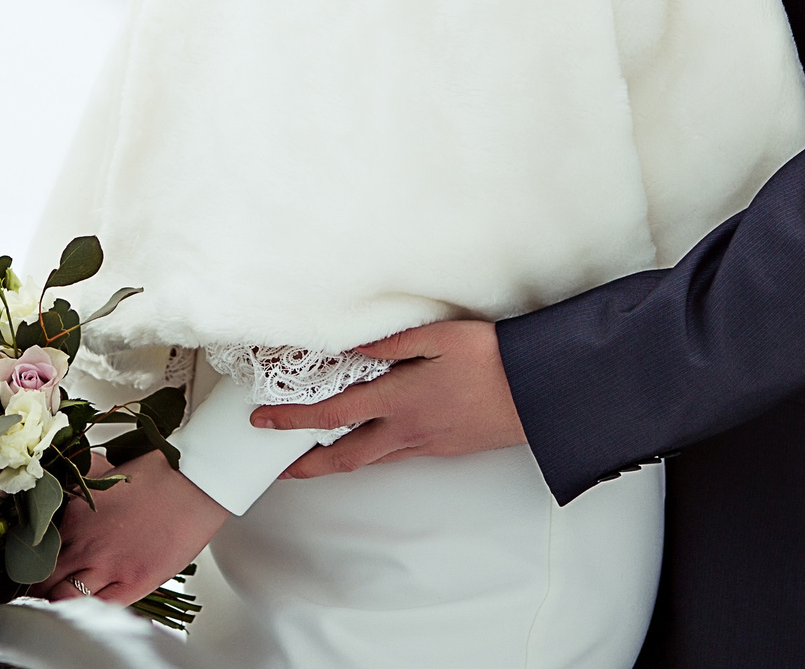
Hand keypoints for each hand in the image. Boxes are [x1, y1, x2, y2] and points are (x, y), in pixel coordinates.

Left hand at [33, 449, 229, 604]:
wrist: (192, 483)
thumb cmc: (155, 475)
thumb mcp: (104, 474)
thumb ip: (79, 488)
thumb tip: (64, 484)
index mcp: (74, 515)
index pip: (37, 551)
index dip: (29, 564)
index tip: (29, 569)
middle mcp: (85, 543)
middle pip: (44, 579)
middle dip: (36, 589)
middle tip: (35, 594)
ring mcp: (109, 565)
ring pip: (65, 597)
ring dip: (56, 603)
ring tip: (57, 605)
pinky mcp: (134, 581)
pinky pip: (100, 607)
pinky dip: (86, 612)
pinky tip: (83, 612)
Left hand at [249, 319, 526, 478]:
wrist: (542, 392)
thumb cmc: (493, 357)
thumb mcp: (438, 336)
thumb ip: (390, 343)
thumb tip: (349, 346)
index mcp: (399, 399)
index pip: (331, 415)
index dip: (292, 421)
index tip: (263, 421)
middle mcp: (408, 430)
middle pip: (345, 457)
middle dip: (306, 466)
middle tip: (279, 467)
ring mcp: (429, 444)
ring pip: (373, 460)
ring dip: (339, 462)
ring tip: (316, 459)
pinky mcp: (448, 448)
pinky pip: (400, 456)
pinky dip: (376, 454)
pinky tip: (374, 443)